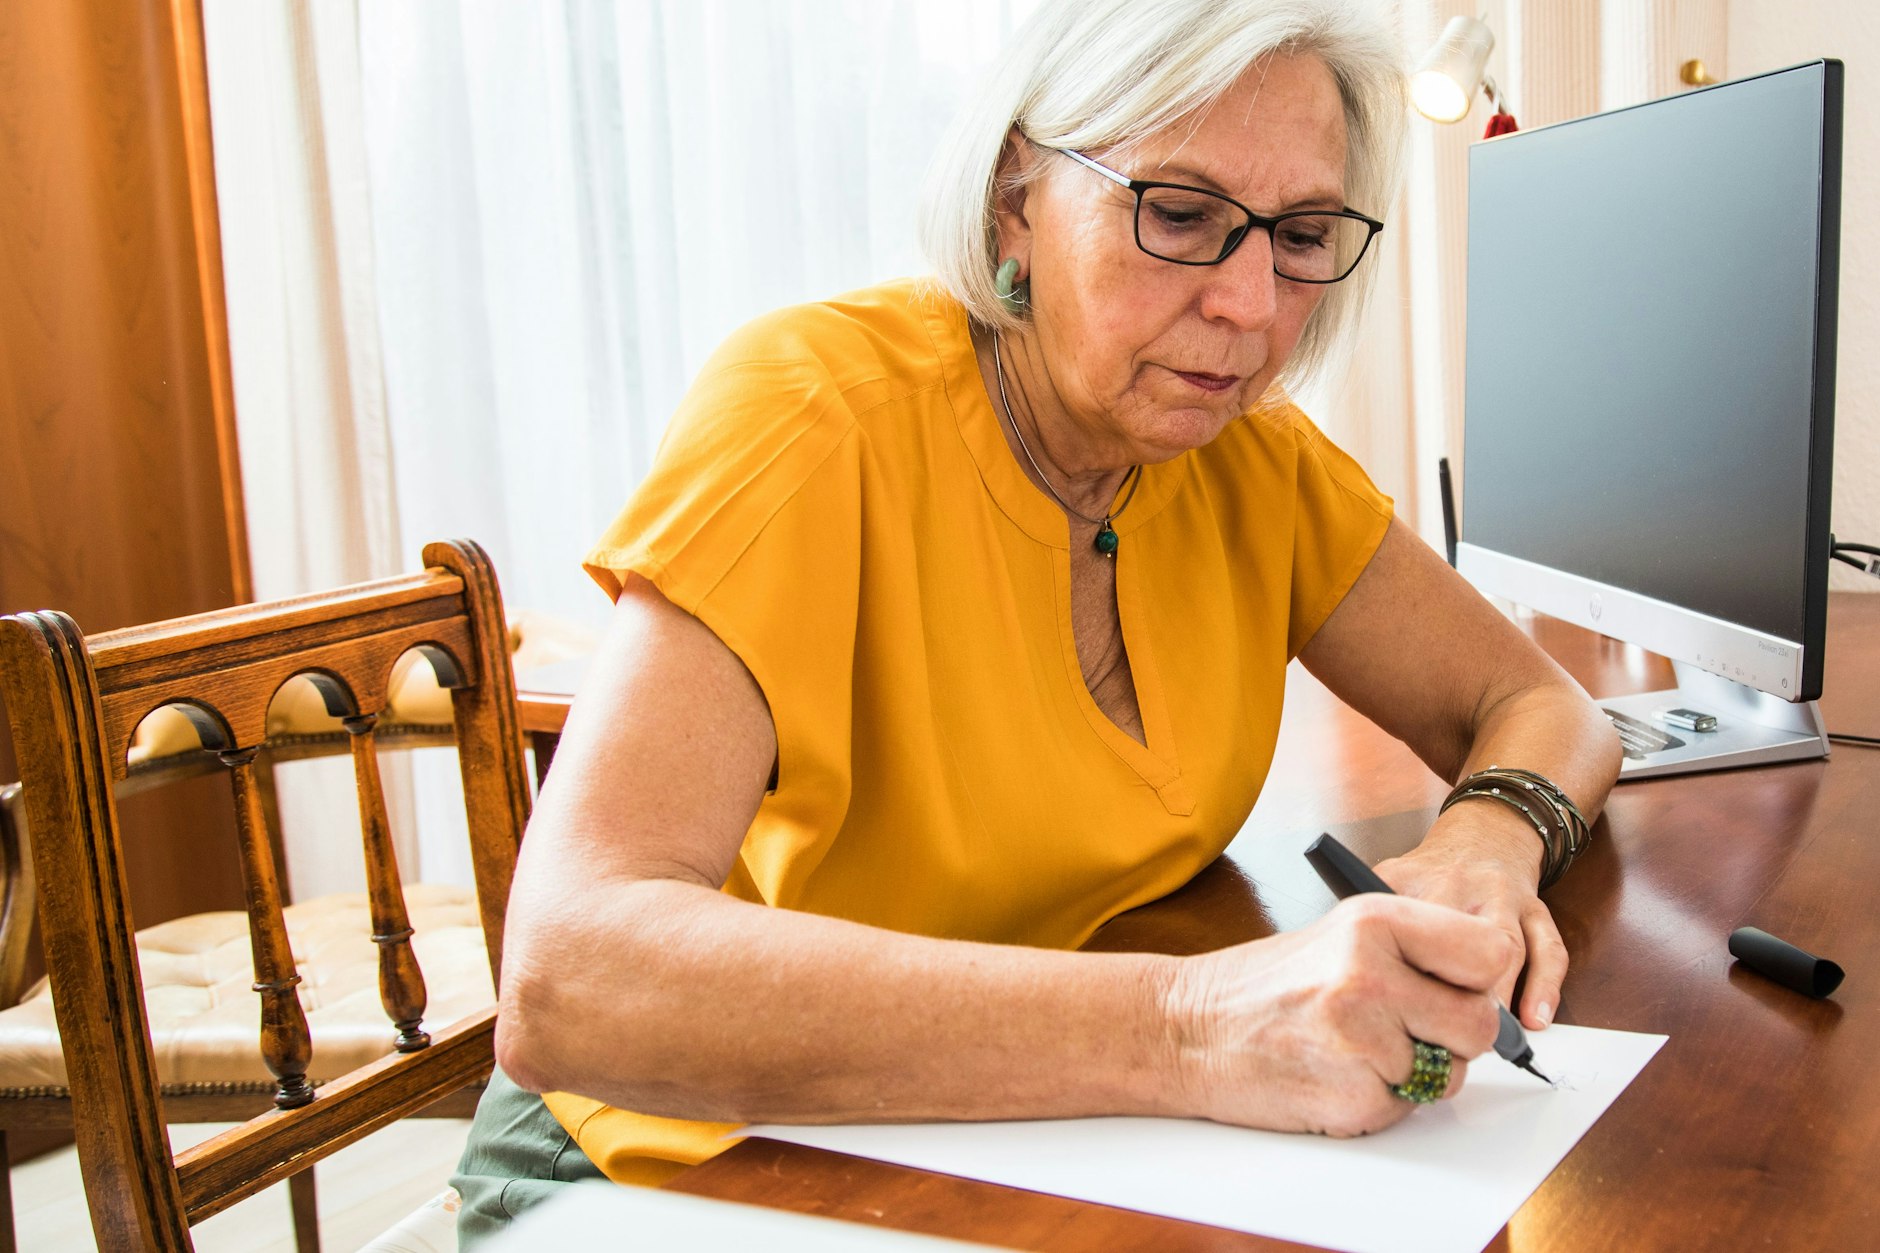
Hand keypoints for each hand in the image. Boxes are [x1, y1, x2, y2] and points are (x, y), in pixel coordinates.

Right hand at [1163, 894, 1512, 1136]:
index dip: (1478, 979)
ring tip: (1354, 1048)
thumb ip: (1416, 953)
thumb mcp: (1341, 938)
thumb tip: (1488, 989)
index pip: (1489, 953)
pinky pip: (1407, 1107)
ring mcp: (1361, 1039)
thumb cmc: (1265, 985)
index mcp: (1374, 920)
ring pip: (1449, 1072)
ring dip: (1415, 1072)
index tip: (1456, 987)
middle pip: (1479, 1023)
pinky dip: (1379, 1099)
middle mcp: (1371, 973)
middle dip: (1452, 1035)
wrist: (1185, 1028)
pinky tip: (1334, 1074)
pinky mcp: (1352, 1096)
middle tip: (1404, 1028)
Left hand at [1375, 803, 1566, 1030]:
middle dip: (1451, 992)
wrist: (1484, 833)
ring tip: (1484, 1039)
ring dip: (1497, 997)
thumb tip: (1344, 982)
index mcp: (1409, 881)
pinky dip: (1543, 988)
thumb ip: (1365, 924)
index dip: (1396, 973)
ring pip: (1506, 948)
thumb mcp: (1382, 883)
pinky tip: (1533, 1021)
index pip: (1397, 926)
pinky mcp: (1536, 910)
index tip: (1391, 1011)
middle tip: (1443, 1038)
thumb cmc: (1426, 876)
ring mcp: (1501, 897)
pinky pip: (1548, 949)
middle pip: (1455, 939)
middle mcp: (1457, 886)